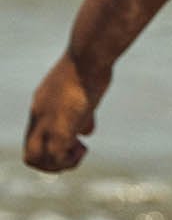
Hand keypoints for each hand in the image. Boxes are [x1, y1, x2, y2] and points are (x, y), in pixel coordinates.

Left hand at [23, 54, 110, 172]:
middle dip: (51, 162)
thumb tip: (87, 131)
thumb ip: (83, 112)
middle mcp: (38, 115)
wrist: (89, 55)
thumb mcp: (85, 88)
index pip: (37, 135)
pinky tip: (84, 149)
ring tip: (80, 151)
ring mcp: (46, 122)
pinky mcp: (60, 128)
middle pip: (31, 152)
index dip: (54, 144)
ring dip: (58, 165)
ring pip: (35, 159)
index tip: (75, 140)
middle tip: (75, 152)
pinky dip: (67, 161)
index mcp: (42, 103)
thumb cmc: (92, 64)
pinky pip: (55, 157)